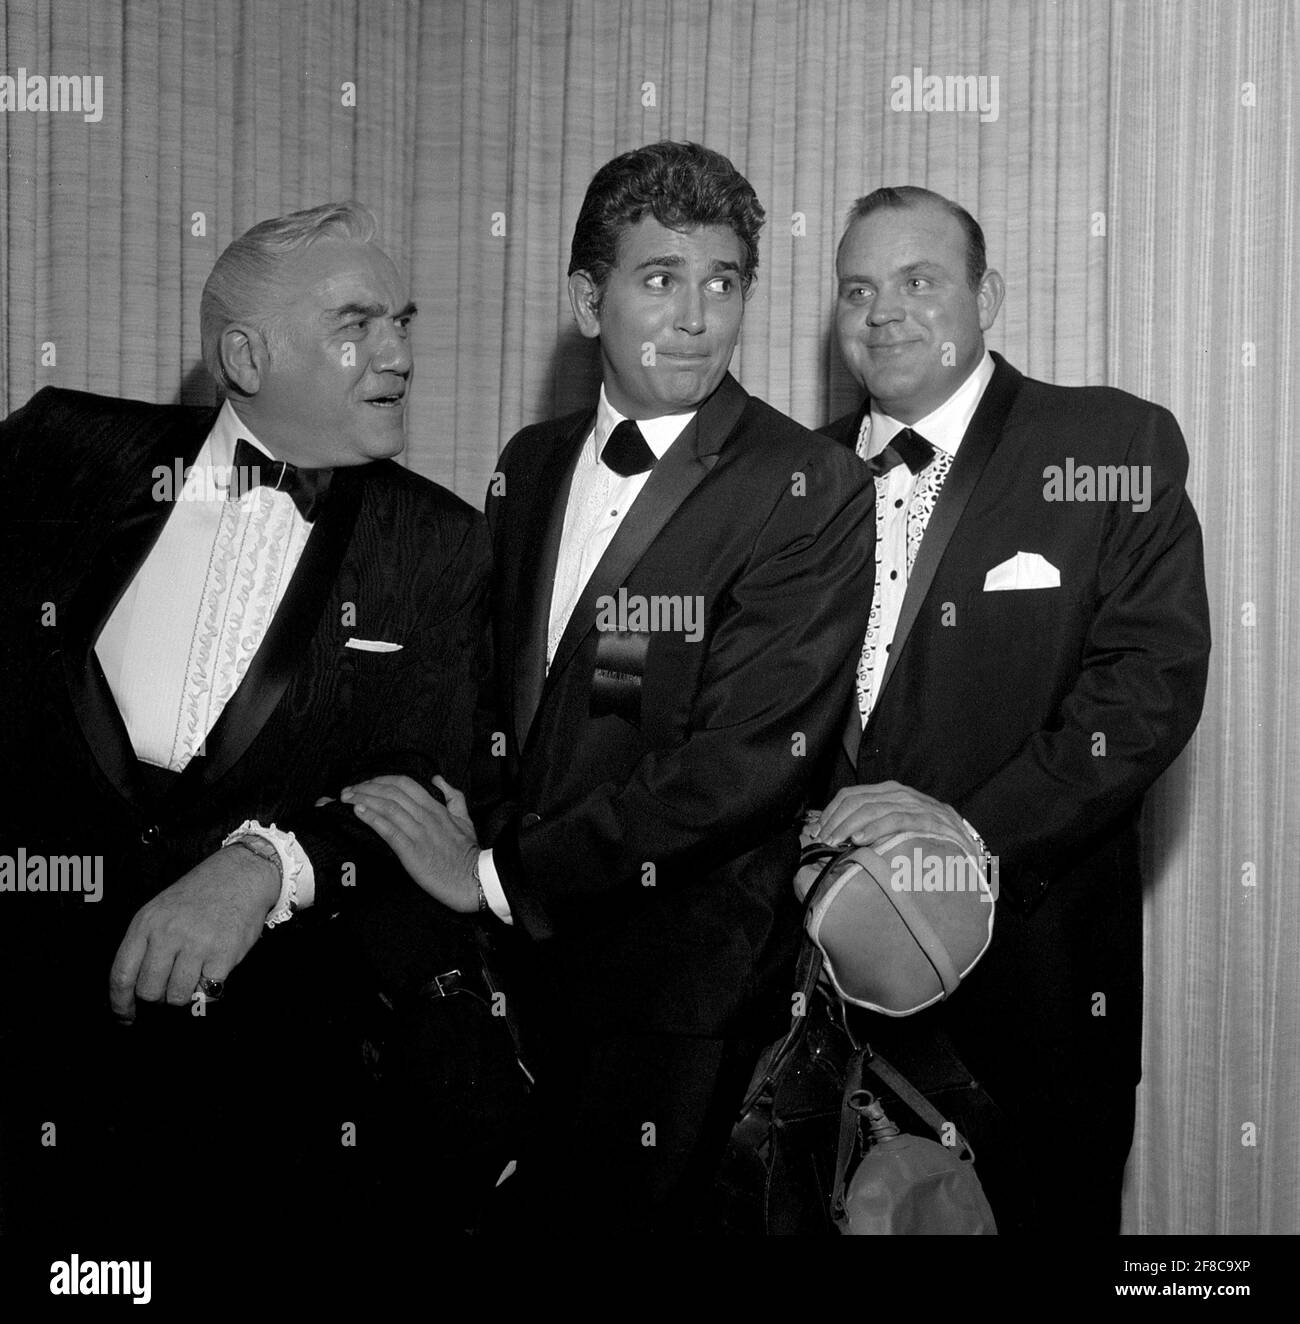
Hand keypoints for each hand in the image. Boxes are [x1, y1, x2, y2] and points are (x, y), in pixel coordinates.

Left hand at [109, 846, 279, 1022]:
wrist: (241, 874)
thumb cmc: (199, 895)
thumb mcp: (161, 910)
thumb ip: (146, 944)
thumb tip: (136, 988)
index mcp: (146, 923)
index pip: (122, 975)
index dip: (121, 1003)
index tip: (126, 1017)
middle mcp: (168, 933)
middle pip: (149, 991)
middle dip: (158, 997)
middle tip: (170, 989)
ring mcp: (196, 944)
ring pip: (177, 996)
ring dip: (185, 994)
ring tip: (195, 977)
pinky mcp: (223, 954)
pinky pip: (207, 992)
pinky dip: (210, 989)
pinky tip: (214, 972)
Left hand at [341, 774, 479, 912]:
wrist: (474, 879)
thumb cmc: (468, 853)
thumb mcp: (465, 819)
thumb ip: (454, 797)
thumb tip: (438, 779)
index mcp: (436, 808)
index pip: (405, 784)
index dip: (381, 780)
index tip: (366, 783)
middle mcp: (426, 816)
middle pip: (391, 792)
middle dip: (366, 787)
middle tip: (347, 791)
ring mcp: (419, 833)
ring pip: (387, 807)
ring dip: (363, 799)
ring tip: (346, 799)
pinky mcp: (412, 852)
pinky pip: (389, 830)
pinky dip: (372, 818)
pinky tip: (358, 812)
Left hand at [815, 780, 973, 852]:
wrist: (971, 846)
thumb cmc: (928, 841)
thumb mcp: (896, 829)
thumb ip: (871, 827)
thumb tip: (837, 837)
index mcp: (889, 793)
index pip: (851, 795)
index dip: (830, 812)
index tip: (816, 832)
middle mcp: (899, 793)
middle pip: (856, 801)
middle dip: (834, 821)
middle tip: (820, 841)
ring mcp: (914, 804)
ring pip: (871, 808)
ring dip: (847, 826)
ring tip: (834, 842)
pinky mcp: (928, 819)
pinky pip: (895, 820)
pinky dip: (874, 829)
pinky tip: (859, 839)